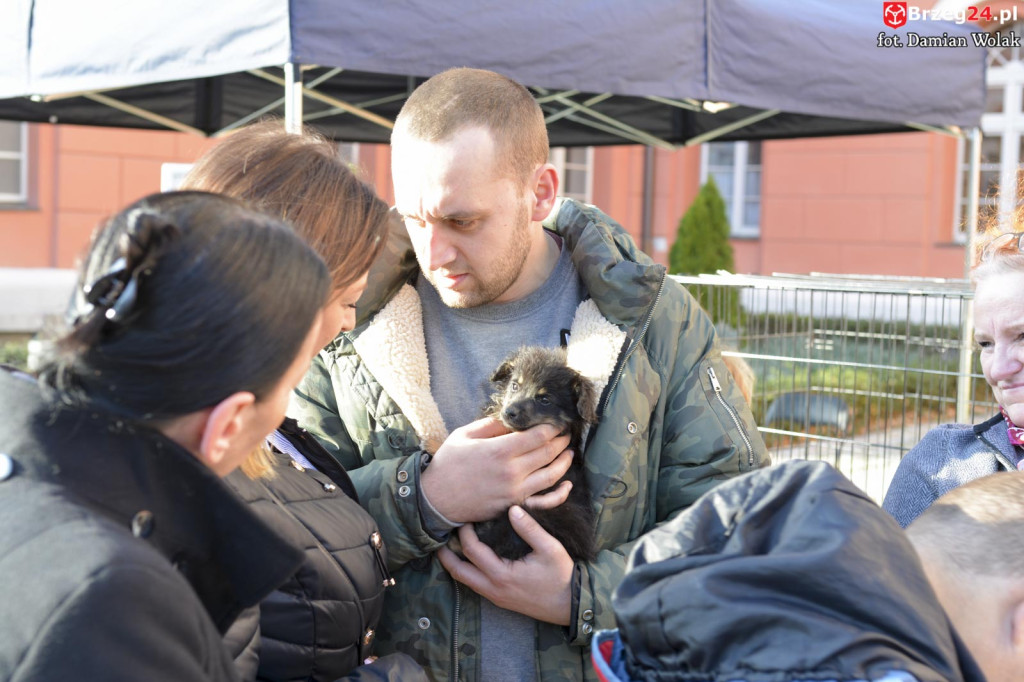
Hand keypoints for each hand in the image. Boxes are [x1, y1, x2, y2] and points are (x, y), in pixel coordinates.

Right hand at [421, 418, 571, 522]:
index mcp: (500, 450)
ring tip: (569, 451)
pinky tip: (568, 485)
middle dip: (561, 440)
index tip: (557, 421)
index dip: (552, 426)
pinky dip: (560, 494)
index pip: (539, 435)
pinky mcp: (515, 506)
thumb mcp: (464, 435)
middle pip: (548, 453)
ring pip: (552, 475)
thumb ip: (491, 425)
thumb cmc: (448, 464)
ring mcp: (516, 491)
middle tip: (565, 433)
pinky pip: (544, 502)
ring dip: (565, 462)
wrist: (436, 499)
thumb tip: (512, 418)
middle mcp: (512, 471)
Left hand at [437, 505, 572, 624]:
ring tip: (449, 546)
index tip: (466, 518)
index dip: (465, 533)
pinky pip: (475, 585)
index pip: (472, 551)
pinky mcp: (500, 600)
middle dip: (445, 555)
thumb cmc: (562, 575)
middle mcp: (493, 589)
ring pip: (465, 581)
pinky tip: (469, 559)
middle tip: (440, 537)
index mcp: (502, 575)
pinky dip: (467, 571)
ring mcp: (495, 597)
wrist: (571, 605)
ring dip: (455, 564)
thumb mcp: (550, 548)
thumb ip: (530, 529)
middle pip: (458, 572)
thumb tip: (512, 509)